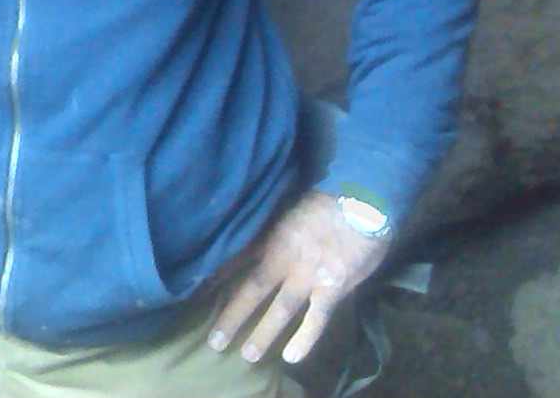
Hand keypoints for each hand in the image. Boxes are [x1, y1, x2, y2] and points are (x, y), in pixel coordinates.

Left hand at [207, 191, 388, 365]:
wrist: (359, 200)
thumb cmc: (325, 201)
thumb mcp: (288, 210)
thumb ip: (274, 232)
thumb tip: (258, 244)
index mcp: (270, 238)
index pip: (237, 263)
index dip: (219, 280)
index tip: (199, 297)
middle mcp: (282, 259)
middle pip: (251, 290)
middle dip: (232, 316)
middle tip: (213, 342)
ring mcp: (306, 275)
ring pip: (279, 309)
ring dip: (262, 333)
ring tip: (246, 356)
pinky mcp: (332, 287)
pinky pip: (317, 318)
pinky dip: (304, 338)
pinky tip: (291, 358)